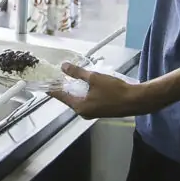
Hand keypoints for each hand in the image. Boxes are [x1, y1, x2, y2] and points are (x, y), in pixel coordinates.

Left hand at [48, 62, 164, 118]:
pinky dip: (84, 93)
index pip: (60, 96)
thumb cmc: (114, 90)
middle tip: (58, 77)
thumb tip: (63, 66)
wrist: (135, 101)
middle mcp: (83, 112)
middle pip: (69, 99)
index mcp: (79, 107)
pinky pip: (87, 101)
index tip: (44, 83)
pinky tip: (86, 85)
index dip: (52, 88)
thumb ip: (77, 73)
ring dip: (75, 90)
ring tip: (70, 78)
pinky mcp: (100, 111)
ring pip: (79, 100)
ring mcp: (92, 113)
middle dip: (64, 88)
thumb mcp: (94, 78)